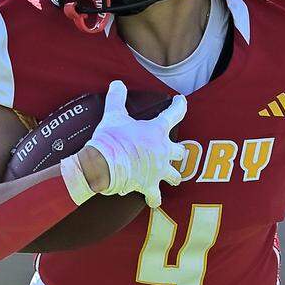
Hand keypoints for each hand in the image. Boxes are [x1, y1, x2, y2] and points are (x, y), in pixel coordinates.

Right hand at [83, 80, 186, 207]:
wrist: (103, 165)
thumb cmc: (110, 139)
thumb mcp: (113, 115)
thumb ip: (117, 98)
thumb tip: (117, 84)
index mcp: (157, 131)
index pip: (175, 114)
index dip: (180, 106)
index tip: (181, 101)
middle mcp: (163, 152)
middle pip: (180, 151)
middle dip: (177, 152)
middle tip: (173, 151)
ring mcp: (158, 171)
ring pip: (174, 176)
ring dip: (173, 176)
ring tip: (172, 178)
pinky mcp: (149, 186)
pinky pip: (156, 197)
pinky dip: (154, 199)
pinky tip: (153, 201)